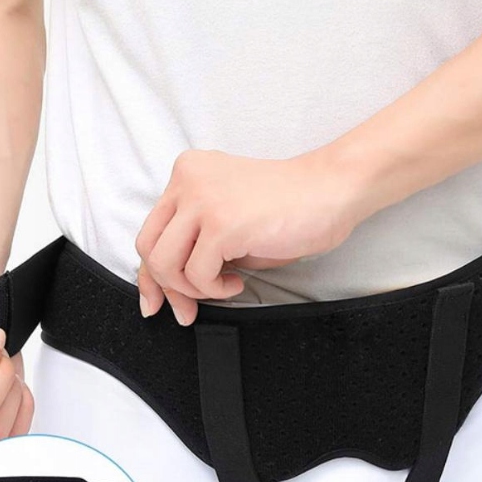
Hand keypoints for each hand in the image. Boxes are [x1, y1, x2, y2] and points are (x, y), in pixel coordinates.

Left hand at [134, 148, 361, 324]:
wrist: (332, 192)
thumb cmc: (289, 209)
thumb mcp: (228, 222)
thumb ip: (195, 242)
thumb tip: (169, 289)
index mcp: (187, 172)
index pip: (150, 231)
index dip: (151, 274)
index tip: (159, 301)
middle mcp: (188, 180)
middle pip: (148, 247)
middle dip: (166, 288)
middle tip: (189, 309)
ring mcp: (202, 200)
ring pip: (165, 263)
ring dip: (192, 289)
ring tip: (223, 285)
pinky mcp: (221, 224)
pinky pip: (197, 275)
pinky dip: (215, 289)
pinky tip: (238, 281)